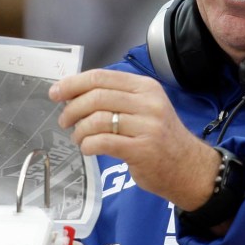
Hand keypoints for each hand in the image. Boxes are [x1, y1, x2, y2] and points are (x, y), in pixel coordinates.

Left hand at [49, 69, 219, 210]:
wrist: (188, 167)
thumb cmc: (162, 138)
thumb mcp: (147, 108)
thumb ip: (118, 98)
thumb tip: (76, 94)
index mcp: (146, 88)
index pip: (102, 77)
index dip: (73, 84)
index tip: (56, 93)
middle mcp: (148, 103)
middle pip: (96, 97)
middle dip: (72, 109)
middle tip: (65, 121)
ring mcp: (147, 127)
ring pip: (97, 120)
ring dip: (79, 131)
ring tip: (80, 139)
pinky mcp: (142, 150)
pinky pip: (102, 142)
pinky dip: (88, 146)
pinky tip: (89, 149)